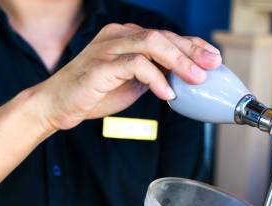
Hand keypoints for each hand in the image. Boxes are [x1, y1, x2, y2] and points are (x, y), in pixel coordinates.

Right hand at [32, 23, 221, 132]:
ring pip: (152, 43)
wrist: (58, 105)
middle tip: (212, 65)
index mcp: (126, 38)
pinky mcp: (101, 65)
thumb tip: (183, 80)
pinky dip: (155, 78)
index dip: (192, 45)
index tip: (213, 58)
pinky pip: (136, 65)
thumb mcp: (131, 83)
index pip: (166, 36)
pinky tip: (167, 94)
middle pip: (163, 36)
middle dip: (192, 50)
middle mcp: (118, 36)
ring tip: (196, 79)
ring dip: (179, 61)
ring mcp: (109, 48)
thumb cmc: (93, 94)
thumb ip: (153, 75)